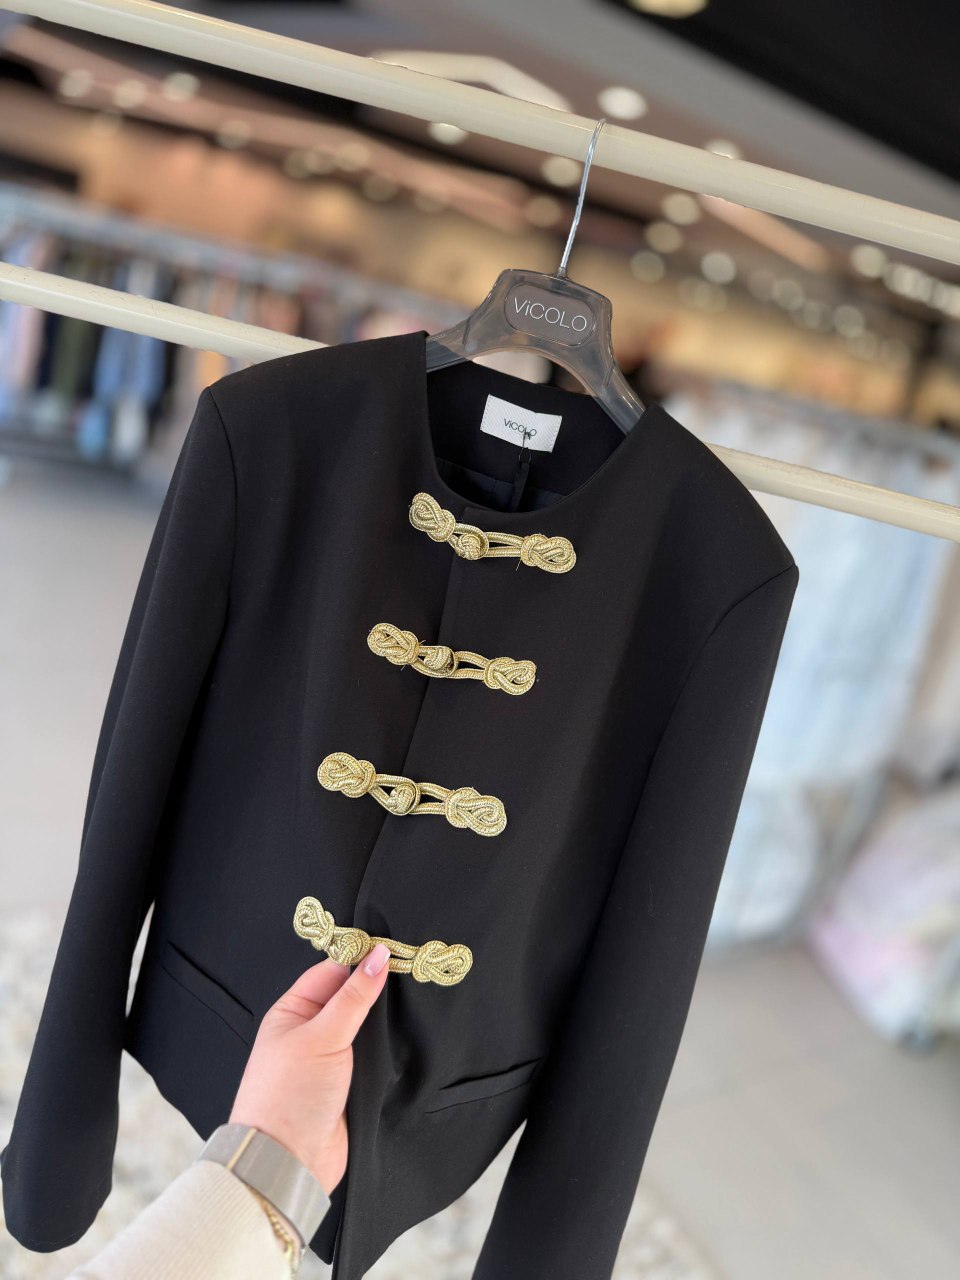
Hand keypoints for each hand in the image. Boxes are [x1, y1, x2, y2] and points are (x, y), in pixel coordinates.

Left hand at [229, 942, 391, 1196]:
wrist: (288, 1163)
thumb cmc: (291, 1094)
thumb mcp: (322, 1037)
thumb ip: (354, 997)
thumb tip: (379, 955)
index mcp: (292, 1011)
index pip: (331, 972)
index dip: (361, 959)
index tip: (395, 948)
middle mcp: (310, 1031)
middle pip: (350, 998)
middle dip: (377, 989)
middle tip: (414, 969)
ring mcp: (330, 1059)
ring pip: (365, 1028)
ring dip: (385, 1021)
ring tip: (420, 999)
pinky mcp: (349, 1084)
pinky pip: (372, 1057)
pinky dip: (388, 1049)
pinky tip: (410, 1036)